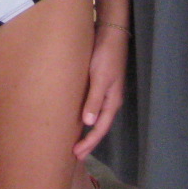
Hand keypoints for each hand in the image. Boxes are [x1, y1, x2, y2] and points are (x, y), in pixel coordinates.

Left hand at [72, 24, 127, 157]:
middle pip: (100, 126)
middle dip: (89, 141)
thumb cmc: (105, 55)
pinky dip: (87, 116)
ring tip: (76, 141)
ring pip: (97, 117)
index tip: (76, 154)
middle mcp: (111, 99)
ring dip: (88, 131)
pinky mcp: (100, 83)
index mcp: (112, 101)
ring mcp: (107, 91)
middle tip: (75, 155)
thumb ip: (94, 100)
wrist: (110, 33)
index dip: (89, 143)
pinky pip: (94, 106)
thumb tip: (89, 124)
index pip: (100, 129)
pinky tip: (79, 117)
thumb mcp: (99, 78)